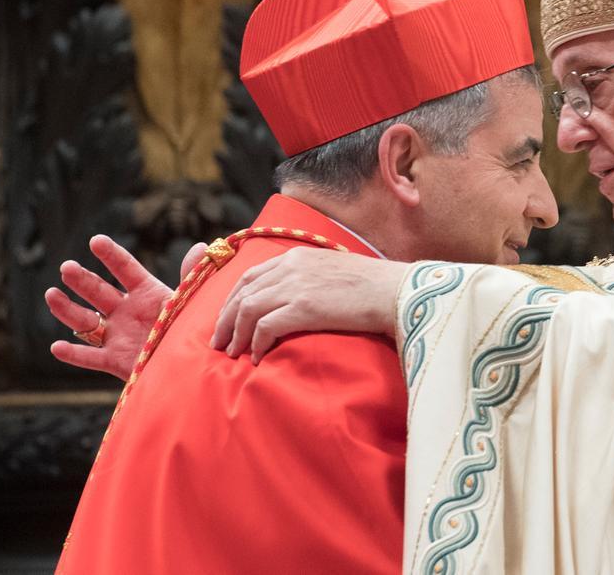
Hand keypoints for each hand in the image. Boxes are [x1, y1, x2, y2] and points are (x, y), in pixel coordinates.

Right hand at [45, 236, 203, 379]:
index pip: (126, 269)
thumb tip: (202, 245)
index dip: (111, 255)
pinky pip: (90, 357)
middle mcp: (127, 311)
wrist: (193, 366)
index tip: (96, 240)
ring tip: (51, 294)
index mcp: (147, 292)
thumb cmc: (192, 329)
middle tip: (67, 267)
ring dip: (67, 309)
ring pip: (86, 320)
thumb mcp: (192, 301)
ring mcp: (118, 335)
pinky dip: (73, 354)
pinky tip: (57, 347)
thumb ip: (192, 275)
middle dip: (82, 279)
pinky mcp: (114, 360)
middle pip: (99, 291)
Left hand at [210, 247, 405, 364]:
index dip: (233, 299)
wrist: (395, 291)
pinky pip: (265, 326)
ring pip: (248, 309)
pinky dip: (256, 343)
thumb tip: (297, 301)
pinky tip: (258, 357)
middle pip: (242, 292)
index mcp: (297, 256)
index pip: (251, 276)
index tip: (227, 319)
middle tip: (219, 342)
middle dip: (226, 319)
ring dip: (236, 334)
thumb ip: (310, 280)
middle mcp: (291, 266)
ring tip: (234, 353)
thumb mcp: (334, 273)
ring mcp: (296, 285)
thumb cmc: (373, 287)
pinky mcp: (303, 307)